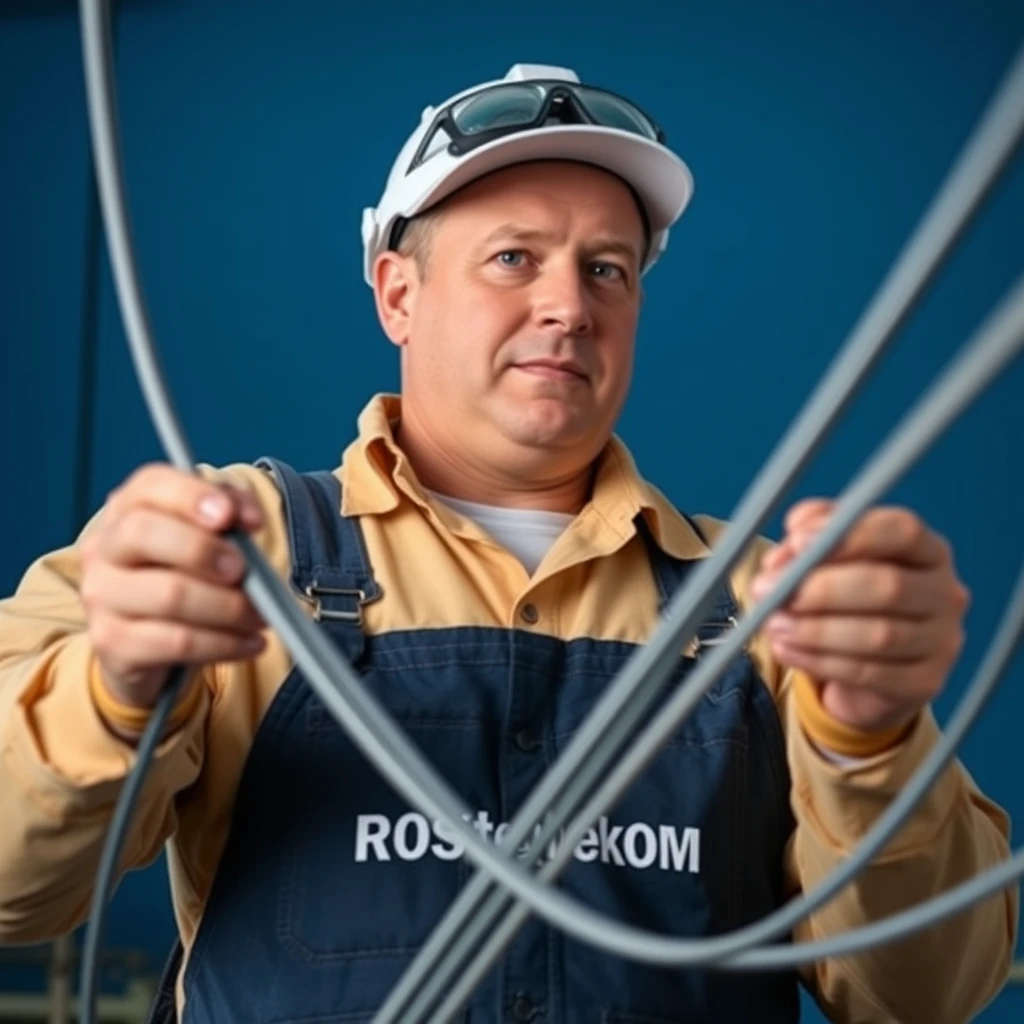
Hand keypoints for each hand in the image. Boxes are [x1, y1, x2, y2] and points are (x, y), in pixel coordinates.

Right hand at [79, 463, 265, 710]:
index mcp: (129, 507)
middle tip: (242, 571)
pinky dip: (224, 643)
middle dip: (202, 550)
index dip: (192, 496)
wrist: (147, 639)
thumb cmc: (184, 573)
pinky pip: (177, 643)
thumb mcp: (209, 534)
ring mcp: (102, 596)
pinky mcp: (113, 641)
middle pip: (143, 533)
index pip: (150, 485)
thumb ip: (232, 511)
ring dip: (229, 607)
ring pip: (169, 595)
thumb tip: (249, 519)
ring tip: (260, 616)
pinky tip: (249, 643)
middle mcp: (106, 547)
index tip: (228, 516)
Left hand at [751, 499, 970, 733]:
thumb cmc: (846, 597)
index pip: (900, 531)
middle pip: (888, 585)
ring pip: (878, 635)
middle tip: (770, 590)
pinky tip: (786, 649)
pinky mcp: (925, 683)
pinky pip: (868, 673)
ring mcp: (941, 641)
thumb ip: (808, 538)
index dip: (848, 535)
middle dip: (820, 588)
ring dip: (815, 629)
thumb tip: (789, 551)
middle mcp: (944, 592)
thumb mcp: (825, 557)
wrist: (865, 667)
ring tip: (773, 623)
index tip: (796, 542)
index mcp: (926, 549)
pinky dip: (818, 660)